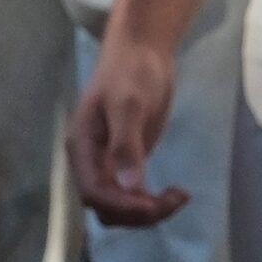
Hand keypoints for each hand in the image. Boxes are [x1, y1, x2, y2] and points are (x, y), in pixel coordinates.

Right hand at [69, 39, 186, 226]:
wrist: (141, 49)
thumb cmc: (131, 71)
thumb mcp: (129, 103)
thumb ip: (126, 143)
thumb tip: (128, 184)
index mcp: (83, 147)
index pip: (93, 192)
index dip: (121, 205)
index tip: (152, 203)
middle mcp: (91, 161)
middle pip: (106, 206)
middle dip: (137, 212)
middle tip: (175, 199)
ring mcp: (107, 162)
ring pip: (119, 205)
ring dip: (146, 211)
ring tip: (179, 197)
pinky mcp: (126, 160)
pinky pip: (132, 194)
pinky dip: (151, 201)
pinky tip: (175, 193)